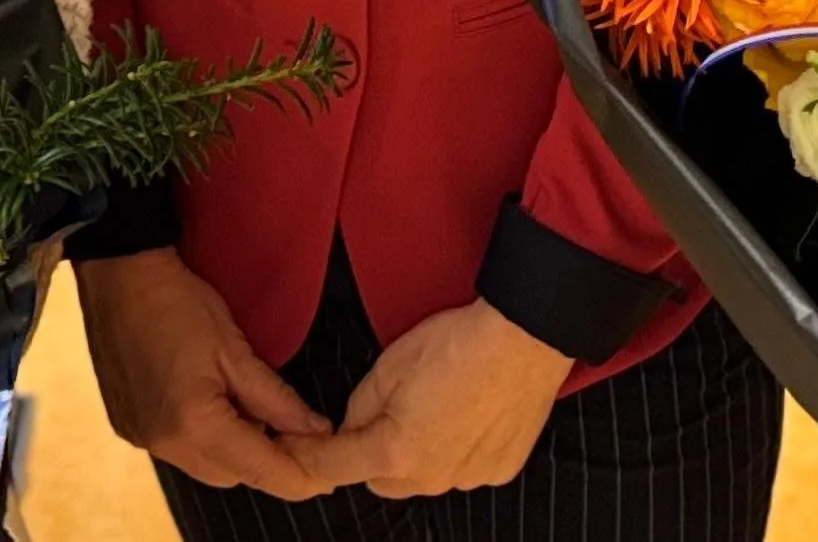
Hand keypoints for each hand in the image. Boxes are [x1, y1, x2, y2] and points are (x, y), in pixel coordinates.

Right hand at [74, 247, 332, 499]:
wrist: (119, 275)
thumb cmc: (180, 302)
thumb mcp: (236, 349)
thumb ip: (277, 398)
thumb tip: (315, 430)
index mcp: (194, 423)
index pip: (259, 469)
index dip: (297, 476)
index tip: (326, 475)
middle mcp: (164, 443)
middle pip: (231, 476)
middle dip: (265, 458)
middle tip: (292, 425)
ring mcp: (141, 438)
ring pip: (204, 466)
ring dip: (233, 448)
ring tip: (248, 404)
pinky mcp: (128, 427)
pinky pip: (178, 450)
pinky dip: (203, 437)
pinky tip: (211, 402)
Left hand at [290, 298, 570, 498]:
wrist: (525, 338)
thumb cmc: (457, 344)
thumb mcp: (390, 364)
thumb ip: (360, 405)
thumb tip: (352, 427)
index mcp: (394, 452)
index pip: (333, 466)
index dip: (307, 455)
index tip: (292, 447)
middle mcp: (431, 479)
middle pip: (380, 480)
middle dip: (371, 455)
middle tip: (386, 411)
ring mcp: (469, 479)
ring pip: (423, 478)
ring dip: (417, 455)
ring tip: (437, 406)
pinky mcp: (499, 470)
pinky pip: (462, 470)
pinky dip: (457, 451)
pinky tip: (469, 413)